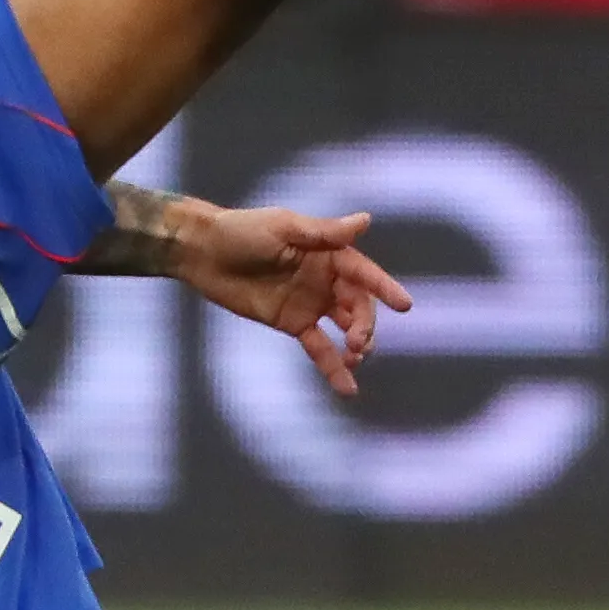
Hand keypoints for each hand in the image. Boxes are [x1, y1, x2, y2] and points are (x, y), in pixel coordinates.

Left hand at [174, 204, 414, 395]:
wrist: (204, 253)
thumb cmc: (243, 231)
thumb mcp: (284, 229)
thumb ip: (324, 233)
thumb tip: (366, 220)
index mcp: (327, 253)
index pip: (363, 273)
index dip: (384, 288)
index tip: (404, 305)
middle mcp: (325, 278)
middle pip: (359, 305)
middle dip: (365, 324)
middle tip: (358, 342)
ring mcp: (311, 303)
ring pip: (346, 328)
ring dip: (357, 345)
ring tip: (356, 359)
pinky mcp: (293, 324)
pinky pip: (320, 348)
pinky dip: (334, 367)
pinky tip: (348, 389)